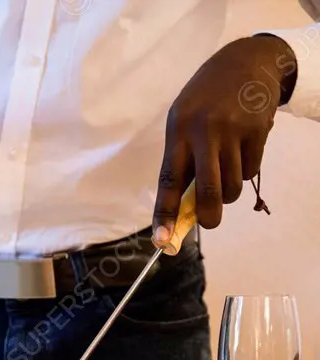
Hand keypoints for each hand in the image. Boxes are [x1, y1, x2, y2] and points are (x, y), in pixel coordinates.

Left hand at [153, 36, 296, 243]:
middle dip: (208, 216)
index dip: (165, 213)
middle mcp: (204, 130)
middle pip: (208, 192)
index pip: (169, 179)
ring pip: (232, 187)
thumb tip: (181, 210)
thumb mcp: (183, 120)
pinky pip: (250, 172)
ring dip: (229, 191)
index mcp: (178, 128)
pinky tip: (242, 148)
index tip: (161, 239)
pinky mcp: (257, 131)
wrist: (246, 60)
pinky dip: (245, 170)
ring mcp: (233, 130)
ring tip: (226, 169)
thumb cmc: (206, 99)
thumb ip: (181, 161)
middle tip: (209, 222)